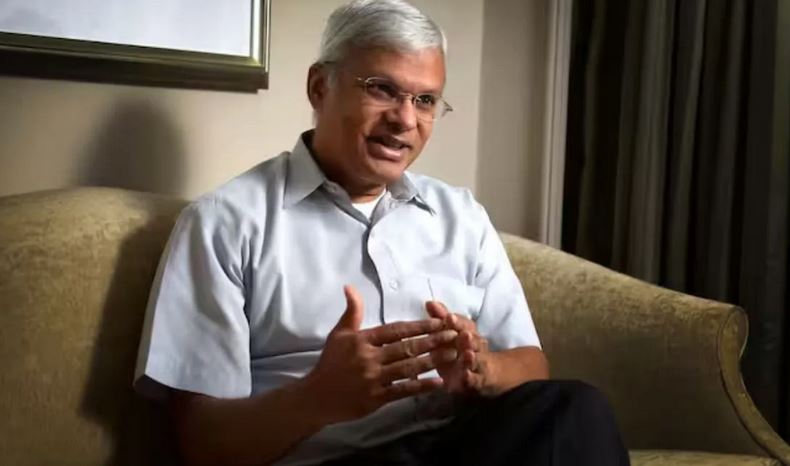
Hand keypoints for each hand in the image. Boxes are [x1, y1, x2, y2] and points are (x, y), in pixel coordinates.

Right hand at [303, 286, 457, 424]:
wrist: (316, 396)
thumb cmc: (330, 363)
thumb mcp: (339, 334)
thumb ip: (352, 312)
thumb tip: (350, 287)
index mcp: (363, 340)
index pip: (396, 330)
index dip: (419, 326)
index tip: (439, 322)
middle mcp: (370, 358)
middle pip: (407, 347)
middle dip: (433, 341)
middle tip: (454, 336)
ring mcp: (374, 379)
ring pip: (409, 368)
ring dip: (433, 361)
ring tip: (452, 355)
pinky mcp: (376, 398)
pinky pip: (403, 390)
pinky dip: (422, 386)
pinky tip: (438, 383)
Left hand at [425, 301, 494, 395]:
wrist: (484, 374)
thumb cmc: (458, 350)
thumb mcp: (449, 334)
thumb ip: (441, 318)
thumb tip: (429, 302)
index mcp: (468, 332)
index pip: (464, 324)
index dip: (457, 322)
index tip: (448, 317)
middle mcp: (475, 346)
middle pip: (473, 341)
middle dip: (467, 337)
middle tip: (463, 334)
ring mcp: (477, 364)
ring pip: (476, 360)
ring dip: (472, 357)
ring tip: (467, 354)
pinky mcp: (476, 382)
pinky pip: (474, 380)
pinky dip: (471, 378)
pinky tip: (465, 375)